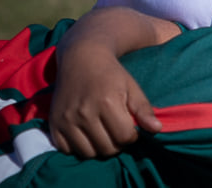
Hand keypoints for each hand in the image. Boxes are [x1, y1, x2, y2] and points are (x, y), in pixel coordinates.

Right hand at [49, 43, 161, 157]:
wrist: (81, 58)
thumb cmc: (111, 73)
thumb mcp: (132, 86)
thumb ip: (144, 109)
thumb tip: (157, 130)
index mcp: (107, 102)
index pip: (124, 137)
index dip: (132, 136)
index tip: (131, 128)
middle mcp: (85, 112)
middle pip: (106, 148)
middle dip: (117, 143)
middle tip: (117, 130)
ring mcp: (67, 119)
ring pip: (87, 153)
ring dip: (98, 147)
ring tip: (103, 133)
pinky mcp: (54, 124)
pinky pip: (67, 150)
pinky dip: (78, 147)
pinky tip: (86, 134)